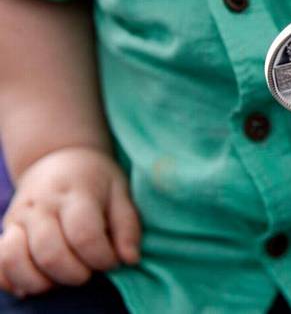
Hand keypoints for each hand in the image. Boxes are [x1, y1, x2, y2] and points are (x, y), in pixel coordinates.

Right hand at [0, 147, 139, 296]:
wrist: (59, 157)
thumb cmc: (97, 179)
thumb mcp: (121, 192)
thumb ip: (128, 227)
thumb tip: (130, 259)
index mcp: (76, 193)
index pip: (84, 235)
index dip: (102, 258)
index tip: (112, 261)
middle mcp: (42, 205)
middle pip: (50, 253)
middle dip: (76, 274)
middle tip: (90, 271)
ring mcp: (18, 217)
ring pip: (16, 260)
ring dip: (43, 281)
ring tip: (64, 277)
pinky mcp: (5, 229)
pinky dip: (14, 280)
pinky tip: (38, 281)